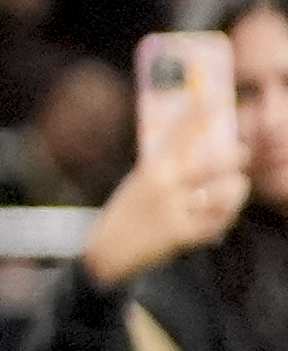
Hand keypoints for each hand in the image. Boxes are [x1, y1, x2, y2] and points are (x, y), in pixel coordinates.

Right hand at [89, 117, 250, 285]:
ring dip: (236, 188)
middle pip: (212, 163)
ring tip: (238, 184)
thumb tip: (196, 150)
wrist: (108, 252)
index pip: (180, 134)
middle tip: (242, 153)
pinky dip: (227, 214)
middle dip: (233, 156)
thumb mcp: (138, 183)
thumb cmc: (126, 213)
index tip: (214, 98)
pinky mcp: (183, 234)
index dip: (198, 114)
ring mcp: (174, 211)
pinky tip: (227, 209)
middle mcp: (164, 187)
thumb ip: (165, 168)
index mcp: (151, 169)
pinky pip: (218, 221)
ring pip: (222, 194)